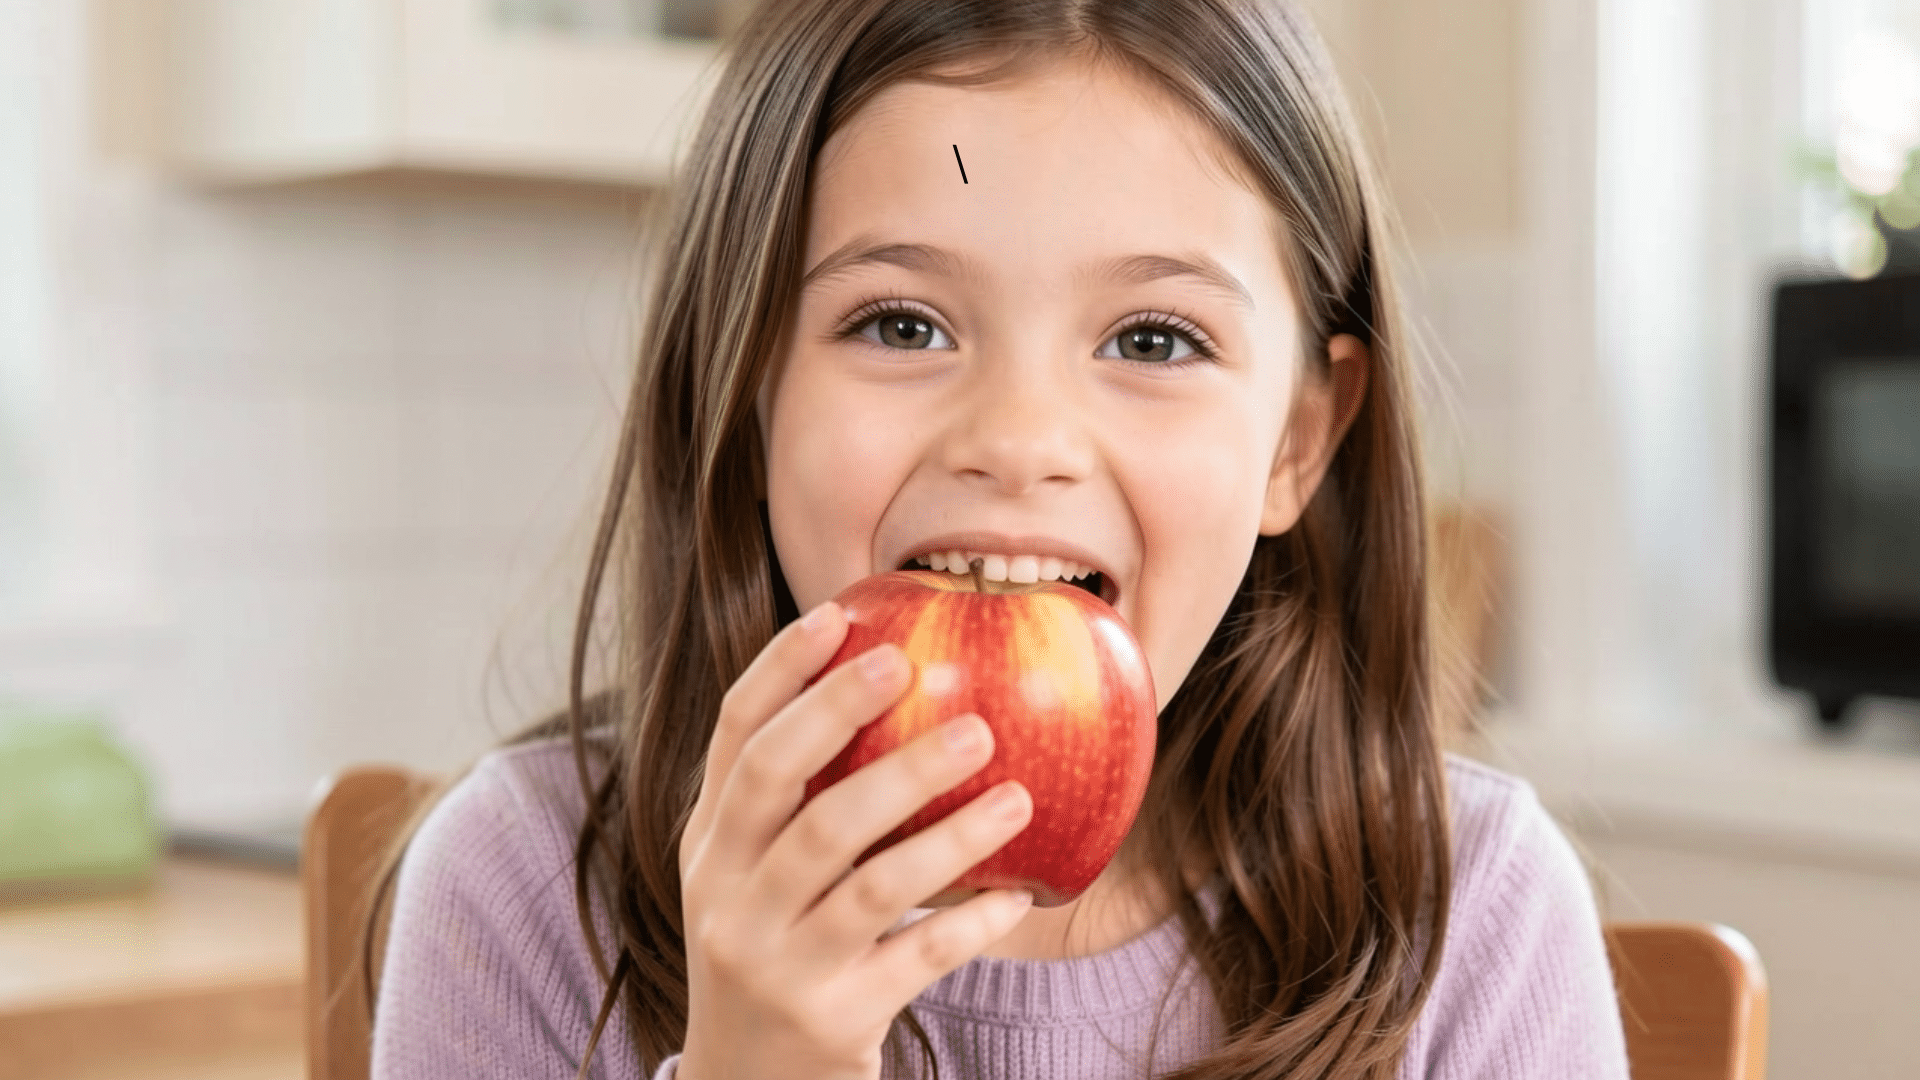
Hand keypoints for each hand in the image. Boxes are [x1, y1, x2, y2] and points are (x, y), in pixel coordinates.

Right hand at [676, 601, 1034, 1079]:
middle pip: (787, 789)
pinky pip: (916, 960)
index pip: (733, 737)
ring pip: (865, 878)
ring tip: (1019, 794)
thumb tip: (896, 684)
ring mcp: (775, 962)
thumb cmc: (774, 952)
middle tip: (931, 679)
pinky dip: (971, 925)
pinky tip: (1020, 896)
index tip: (842, 616)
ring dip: (947, 830)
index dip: (781, 671)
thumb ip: (798, 801)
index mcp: (708, 844)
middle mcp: (727, 896)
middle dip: (852, 722)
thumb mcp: (755, 877)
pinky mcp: (830, 1020)